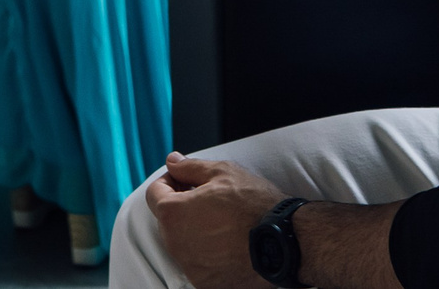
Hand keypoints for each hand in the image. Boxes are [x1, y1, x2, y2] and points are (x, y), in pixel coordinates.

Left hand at [146, 154, 285, 288]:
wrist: (283, 242)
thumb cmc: (254, 205)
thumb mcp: (222, 173)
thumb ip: (190, 167)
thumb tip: (172, 161)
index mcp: (173, 213)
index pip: (154, 194)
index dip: (170, 181)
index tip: (186, 181)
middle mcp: (175, 244)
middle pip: (168, 220)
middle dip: (182, 206)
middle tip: (208, 199)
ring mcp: (190, 266)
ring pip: (182, 243)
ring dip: (194, 230)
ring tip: (223, 222)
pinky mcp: (206, 283)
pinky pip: (198, 263)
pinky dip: (208, 253)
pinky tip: (229, 243)